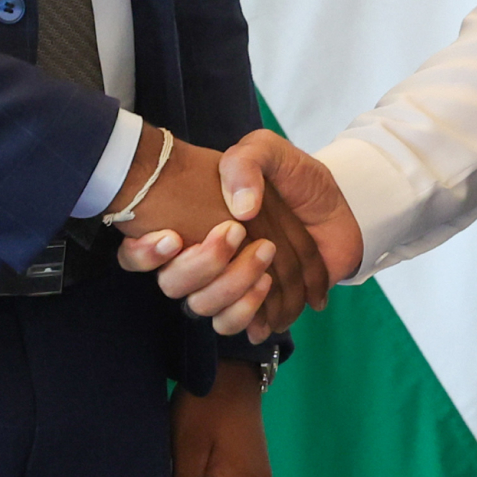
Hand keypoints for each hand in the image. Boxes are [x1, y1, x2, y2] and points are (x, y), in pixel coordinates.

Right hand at [106, 129, 330, 336]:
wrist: (337, 207)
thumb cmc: (292, 178)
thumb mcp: (267, 151)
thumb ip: (246, 162)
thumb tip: (239, 208)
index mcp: (189, 223)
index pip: (138, 252)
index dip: (144, 254)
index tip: (173, 237)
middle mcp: (197, 258)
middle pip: (173, 284)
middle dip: (203, 264)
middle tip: (238, 234)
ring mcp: (222, 284)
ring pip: (202, 307)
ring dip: (230, 288)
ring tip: (265, 263)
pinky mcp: (251, 304)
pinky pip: (233, 325)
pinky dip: (249, 312)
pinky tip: (267, 287)